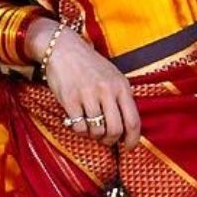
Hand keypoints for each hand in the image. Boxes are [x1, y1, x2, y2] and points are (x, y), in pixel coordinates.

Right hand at [27, 20, 140, 149]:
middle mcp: (107, 90)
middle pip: (115, 130)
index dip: (133, 140)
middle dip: (111, 141)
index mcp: (122, 85)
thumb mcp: (113, 76)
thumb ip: (121, 98)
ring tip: (90, 126)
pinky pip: (79, 127)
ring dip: (94, 135)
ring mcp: (88, 95)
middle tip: (105, 140)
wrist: (63, 49)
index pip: (133, 121)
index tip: (129, 148)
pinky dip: (80, 130)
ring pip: (97, 131)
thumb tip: (127, 129)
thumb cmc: (90, 65)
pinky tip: (78, 120)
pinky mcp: (70, 99)